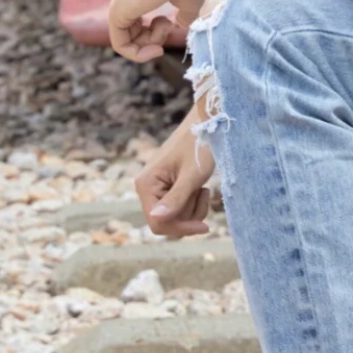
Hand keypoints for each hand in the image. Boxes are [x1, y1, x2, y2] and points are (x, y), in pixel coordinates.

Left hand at [109, 0, 205, 61]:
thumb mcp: (187, 4)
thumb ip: (181, 17)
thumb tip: (179, 25)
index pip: (135, 17)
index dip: (155, 30)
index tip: (171, 25)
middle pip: (133, 32)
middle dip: (154, 38)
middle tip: (169, 27)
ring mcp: (117, 5)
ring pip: (128, 40)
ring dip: (152, 43)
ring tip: (166, 26)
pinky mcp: (115, 15)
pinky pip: (121, 46)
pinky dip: (139, 54)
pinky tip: (157, 48)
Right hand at [135, 109, 215, 237]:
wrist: (206, 124)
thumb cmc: (200, 146)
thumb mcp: (192, 175)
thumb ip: (176, 198)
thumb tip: (156, 220)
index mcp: (146, 184)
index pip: (157, 223)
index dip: (180, 228)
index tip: (205, 226)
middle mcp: (147, 188)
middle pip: (167, 222)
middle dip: (189, 214)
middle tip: (203, 193)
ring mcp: (157, 188)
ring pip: (176, 217)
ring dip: (194, 208)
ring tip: (202, 187)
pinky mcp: (168, 186)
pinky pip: (180, 207)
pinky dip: (194, 202)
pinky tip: (200, 186)